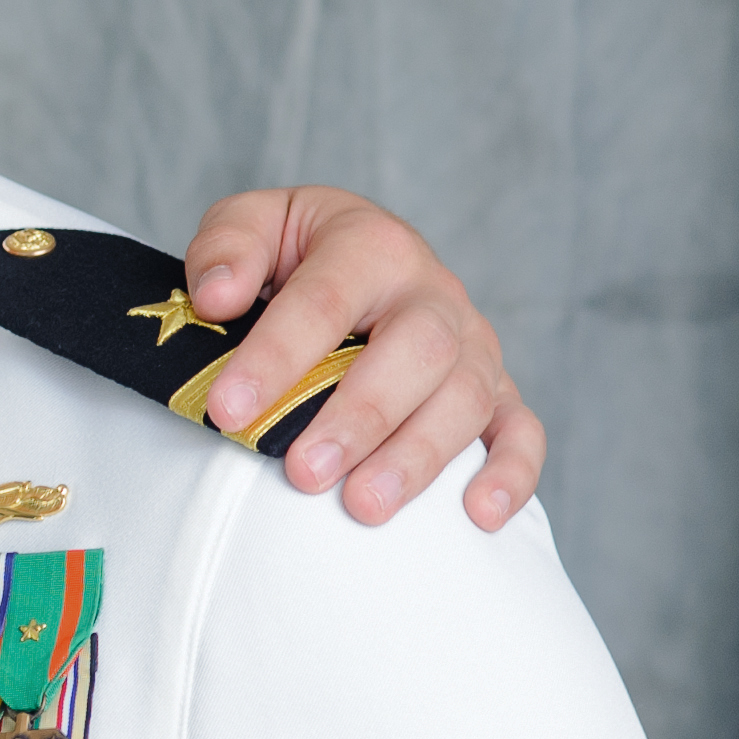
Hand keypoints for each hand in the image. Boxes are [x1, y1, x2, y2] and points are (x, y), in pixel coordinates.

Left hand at [178, 189, 543, 531]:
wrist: (352, 257)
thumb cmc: (293, 253)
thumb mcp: (250, 223)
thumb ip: (225, 248)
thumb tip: (218, 296)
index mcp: (371, 244)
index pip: (324, 301)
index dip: (275, 358)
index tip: (228, 411)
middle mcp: (433, 292)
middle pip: (418, 351)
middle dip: (360, 417)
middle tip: (303, 472)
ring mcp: (472, 343)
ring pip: (466, 398)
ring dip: (417, 456)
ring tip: (363, 505)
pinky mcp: (497, 388)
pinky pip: (521, 430)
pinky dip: (511, 472)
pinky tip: (478, 515)